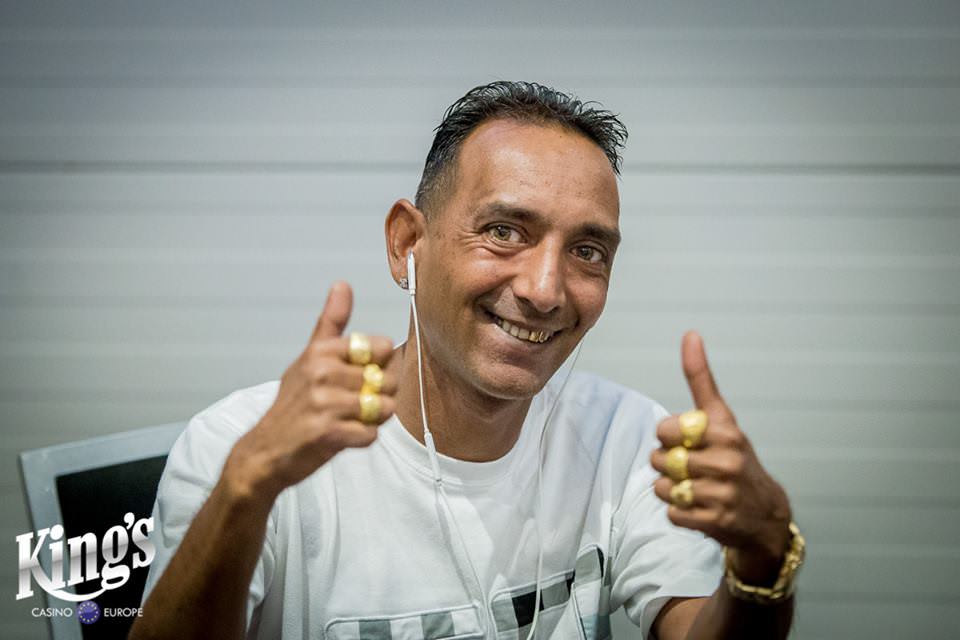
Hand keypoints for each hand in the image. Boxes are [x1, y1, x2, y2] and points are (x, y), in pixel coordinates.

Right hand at [223, 281, 397, 501]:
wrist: (265, 450)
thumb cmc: (293, 403)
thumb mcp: (309, 357)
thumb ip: (332, 323)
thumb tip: (343, 285)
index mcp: (322, 351)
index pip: (381, 347)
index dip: (379, 365)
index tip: (359, 375)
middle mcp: (322, 373)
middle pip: (388, 380)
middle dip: (378, 396)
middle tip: (351, 404)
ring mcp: (324, 404)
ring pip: (383, 408)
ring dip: (371, 419)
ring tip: (346, 419)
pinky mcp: (327, 434)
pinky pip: (370, 434)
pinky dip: (361, 439)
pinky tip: (341, 436)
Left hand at [650, 331, 792, 583]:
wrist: (765, 514)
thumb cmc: (734, 457)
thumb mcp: (722, 417)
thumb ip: (701, 378)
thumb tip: (690, 333)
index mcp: (725, 431)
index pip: (666, 429)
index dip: (667, 436)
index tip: (685, 440)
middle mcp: (727, 460)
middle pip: (658, 459)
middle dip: (666, 464)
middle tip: (689, 468)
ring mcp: (723, 493)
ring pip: (662, 487)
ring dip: (671, 490)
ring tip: (694, 488)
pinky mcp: (716, 521)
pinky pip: (671, 513)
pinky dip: (678, 513)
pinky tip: (699, 508)